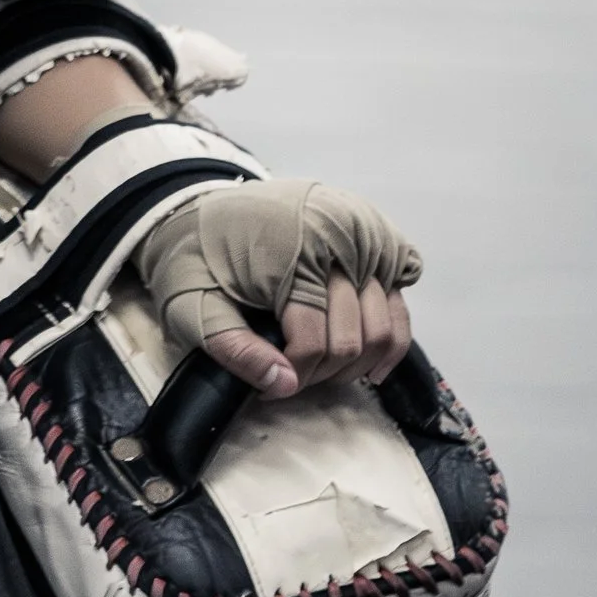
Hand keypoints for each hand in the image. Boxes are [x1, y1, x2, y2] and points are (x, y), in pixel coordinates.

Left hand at [135, 178, 419, 401]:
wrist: (200, 207)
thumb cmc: (196, 259)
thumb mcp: (194, 308)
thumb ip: (237, 351)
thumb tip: (285, 386)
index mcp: (293, 255)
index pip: (315, 344)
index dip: (295, 378)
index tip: (269, 389)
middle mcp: (339, 240)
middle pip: (355, 340)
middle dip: (324, 372)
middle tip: (294, 375)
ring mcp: (363, 233)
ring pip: (386, 324)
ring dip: (361, 359)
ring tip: (326, 365)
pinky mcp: (375, 232)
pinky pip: (403, 288)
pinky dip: (391, 323)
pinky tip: (363, 340)